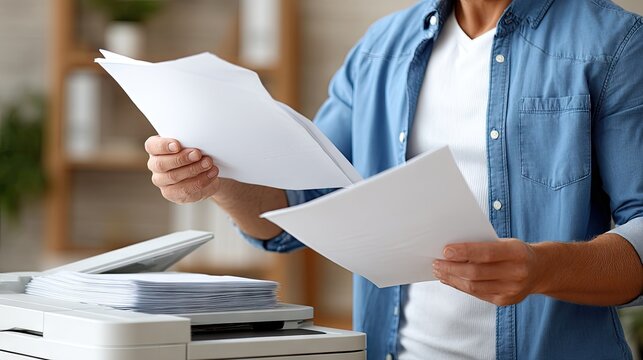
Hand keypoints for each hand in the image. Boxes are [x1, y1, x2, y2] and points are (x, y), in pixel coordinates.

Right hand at [145, 135, 219, 203]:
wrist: (205, 171)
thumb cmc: (195, 152)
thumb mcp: (191, 143)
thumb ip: (189, 141)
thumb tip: (196, 141)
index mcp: (155, 148)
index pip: (152, 146)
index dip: (163, 146)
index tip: (177, 145)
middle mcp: (155, 165)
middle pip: (161, 164)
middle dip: (181, 159)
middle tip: (198, 154)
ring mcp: (162, 181)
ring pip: (173, 177)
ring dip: (193, 170)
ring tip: (208, 163)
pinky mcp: (172, 194)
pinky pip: (185, 190)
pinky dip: (200, 181)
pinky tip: (211, 174)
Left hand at [432, 239, 546, 305]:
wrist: (540, 270)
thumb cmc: (515, 252)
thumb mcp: (505, 242)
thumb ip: (483, 246)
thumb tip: (452, 249)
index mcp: (517, 253)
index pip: (486, 253)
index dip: (464, 252)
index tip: (445, 250)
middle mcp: (517, 273)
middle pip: (477, 273)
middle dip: (452, 268)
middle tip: (436, 262)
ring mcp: (512, 290)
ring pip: (474, 286)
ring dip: (452, 278)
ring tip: (439, 270)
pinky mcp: (505, 301)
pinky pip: (477, 294)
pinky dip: (460, 286)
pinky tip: (450, 279)